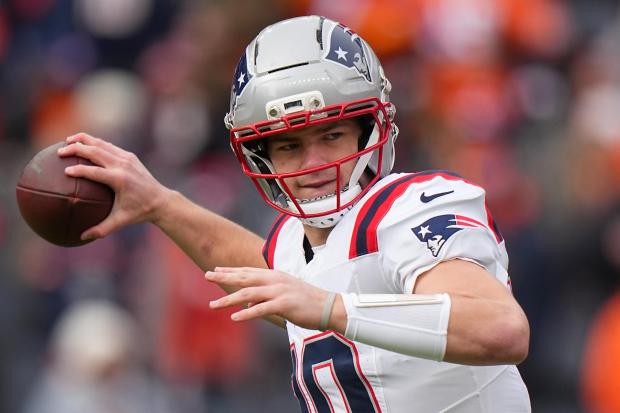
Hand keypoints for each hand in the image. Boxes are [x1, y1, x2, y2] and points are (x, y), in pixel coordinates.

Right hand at [58, 133, 172, 239]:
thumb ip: (101, 229)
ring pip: (102, 144)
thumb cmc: (139, 212)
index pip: (94, 172)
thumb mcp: (121, 221)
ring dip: (84, 140)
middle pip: (95, 151)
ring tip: (67, 141)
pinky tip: (83, 144)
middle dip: (76, 149)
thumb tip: (82, 237)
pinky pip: (109, 146)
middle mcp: (123, 165)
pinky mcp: (130, 156)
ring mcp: (127, 158)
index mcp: (120, 180)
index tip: (65, 171)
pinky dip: (95, 143)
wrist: (161, 200)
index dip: (79, 170)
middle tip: (59, 152)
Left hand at [206, 267, 346, 331]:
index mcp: (275, 275)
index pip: (248, 271)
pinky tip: (234, 317)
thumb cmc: (306, 301)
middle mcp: (275, 280)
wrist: (328, 307)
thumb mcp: (283, 294)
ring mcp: (279, 291)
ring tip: (213, 304)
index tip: (215, 269)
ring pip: (248, 293)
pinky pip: (261, 309)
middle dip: (224, 276)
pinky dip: (247, 312)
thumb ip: (265, 295)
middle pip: (244, 277)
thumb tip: (247, 302)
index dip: (231, 270)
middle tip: (206, 275)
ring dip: (229, 299)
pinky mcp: (284, 304)